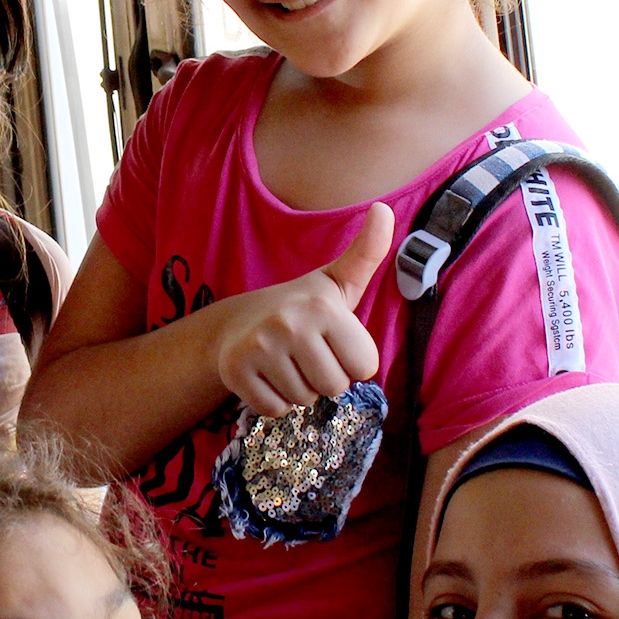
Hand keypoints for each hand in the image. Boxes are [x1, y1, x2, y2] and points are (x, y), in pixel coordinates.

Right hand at [212, 202, 393, 417]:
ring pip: (305, 400)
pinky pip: (275, 409)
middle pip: (335, 386)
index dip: (351, 360)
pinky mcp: (235, 371)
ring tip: (287, 362)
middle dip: (326, 377)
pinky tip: (267, 375)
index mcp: (323, 305)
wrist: (238, 322)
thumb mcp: (337, 282)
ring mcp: (259, 348)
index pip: (364, 367)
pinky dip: (274, 400)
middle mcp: (290, 324)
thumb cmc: (301, 307)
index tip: (331, 341)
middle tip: (307, 354)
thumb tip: (383, 208)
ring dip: (300, 389)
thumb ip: (367, 252)